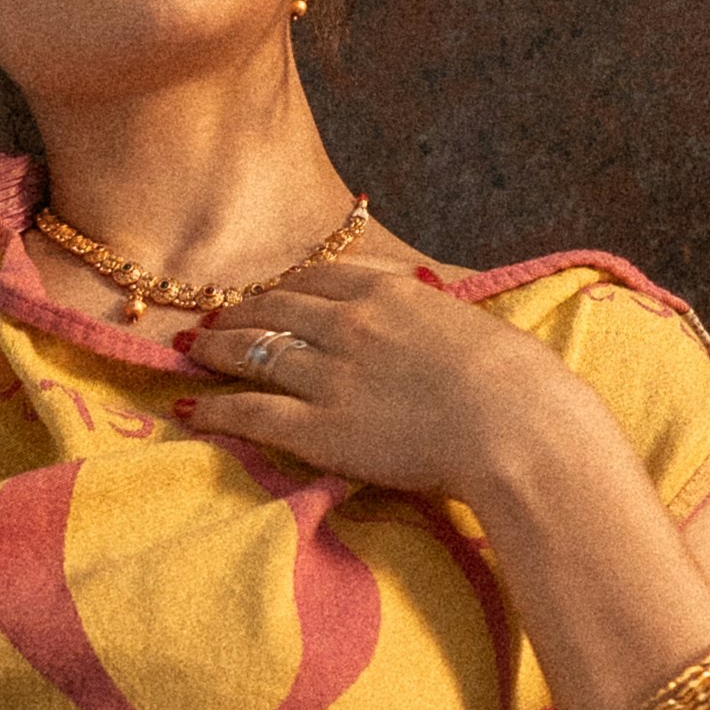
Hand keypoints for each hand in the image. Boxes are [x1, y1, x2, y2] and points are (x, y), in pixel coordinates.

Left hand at [176, 255, 574, 500]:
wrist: (518, 427)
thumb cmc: (518, 382)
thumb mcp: (470, 325)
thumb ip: (432, 314)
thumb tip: (429, 305)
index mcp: (388, 293)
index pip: (317, 278)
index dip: (283, 286)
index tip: (268, 293)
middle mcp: (348, 325)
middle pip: (274, 309)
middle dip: (238, 312)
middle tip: (212, 319)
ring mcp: (328, 377)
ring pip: (252, 353)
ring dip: (215, 350)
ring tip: (194, 351)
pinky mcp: (319, 430)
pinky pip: (250, 412)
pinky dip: (214, 408)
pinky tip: (191, 408)